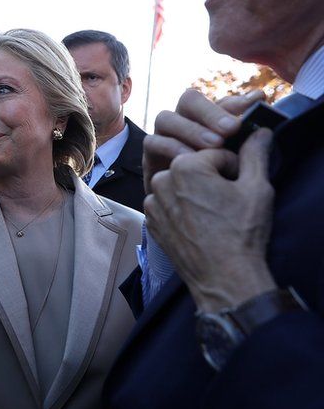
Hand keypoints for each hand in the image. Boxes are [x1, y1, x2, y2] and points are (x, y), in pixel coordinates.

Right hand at [143, 89, 263, 193]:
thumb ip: (253, 144)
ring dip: (190, 128)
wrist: (204, 233)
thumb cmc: (230, 204)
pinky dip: (170, 147)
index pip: (221, 103)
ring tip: (214, 146)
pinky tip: (189, 159)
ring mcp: (166, 140)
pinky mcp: (152, 158)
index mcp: (213, 126)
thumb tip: (260, 107)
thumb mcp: (249, 174)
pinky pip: (152, 142)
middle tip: (231, 129)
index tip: (254, 104)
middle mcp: (187, 127)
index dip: (235, 101)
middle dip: (210, 112)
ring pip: (166, 118)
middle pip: (188, 101)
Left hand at [145, 128, 276, 311]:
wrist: (223, 277)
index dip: (234, 170)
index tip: (240, 189)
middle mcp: (161, 180)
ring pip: (180, 186)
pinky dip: (182, 210)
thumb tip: (258, 132)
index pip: (217, 154)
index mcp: (185, 165)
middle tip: (227, 204)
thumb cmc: (241, 232)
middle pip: (195, 168)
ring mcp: (152, 202)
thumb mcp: (256, 188)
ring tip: (213, 216)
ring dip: (195, 194)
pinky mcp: (151, 221)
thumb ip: (254, 154)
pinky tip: (199, 226)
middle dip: (212, 179)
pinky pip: (168, 205)